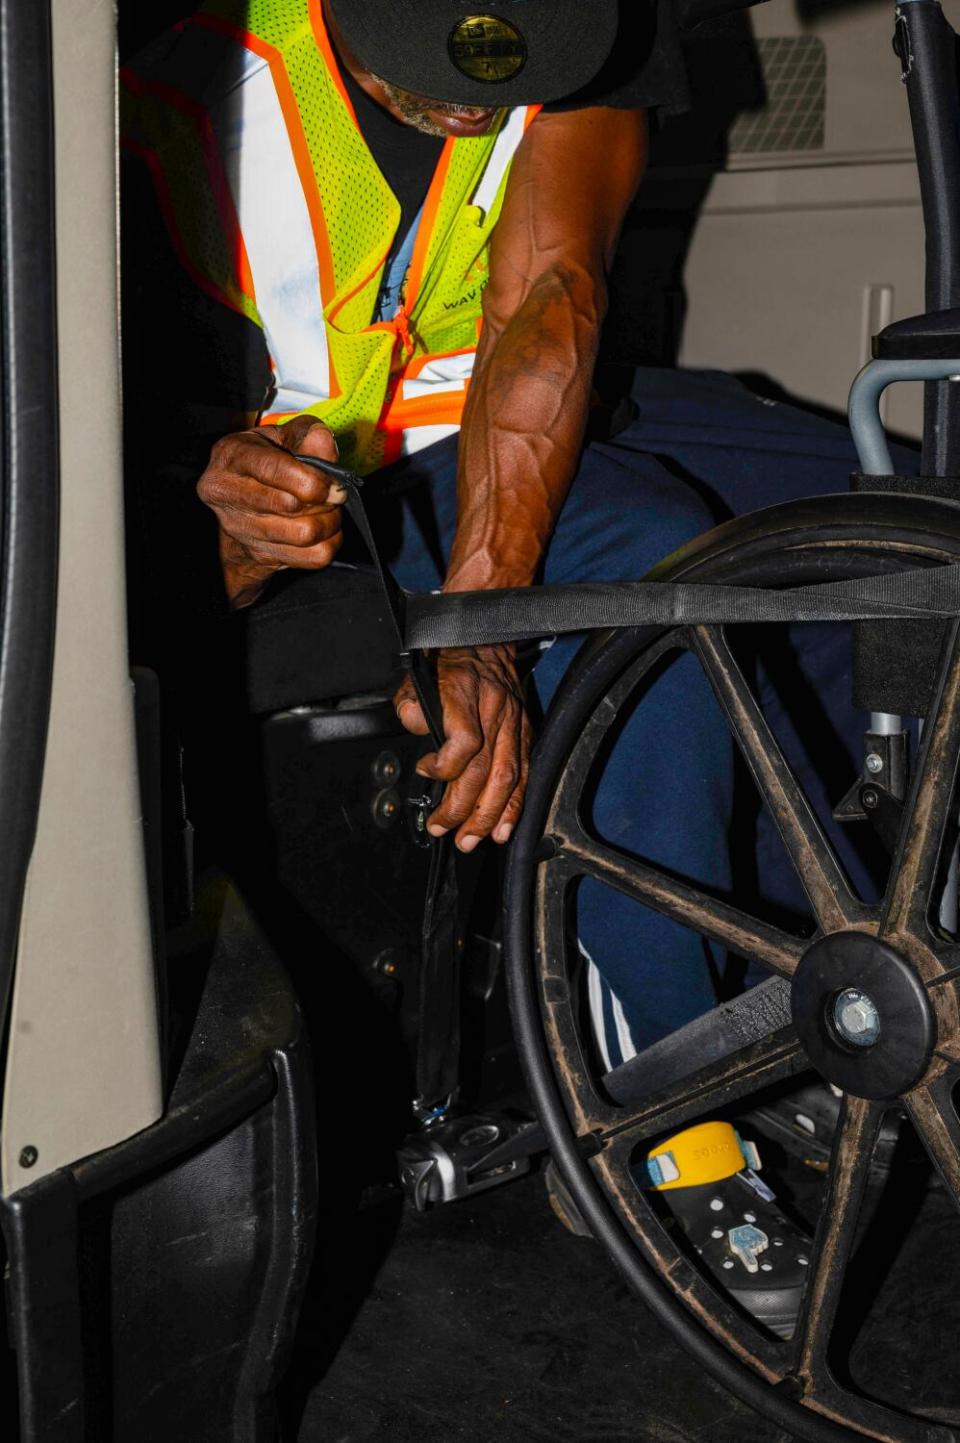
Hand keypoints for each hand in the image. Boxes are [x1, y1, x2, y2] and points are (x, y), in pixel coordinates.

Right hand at [197, 414, 345, 606]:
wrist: (244, 503)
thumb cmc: (267, 461)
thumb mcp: (282, 436)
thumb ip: (306, 434)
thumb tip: (323, 441)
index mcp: (230, 456)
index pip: (272, 469)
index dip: (310, 479)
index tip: (334, 485)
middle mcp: (226, 493)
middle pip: (289, 505)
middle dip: (324, 500)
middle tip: (333, 495)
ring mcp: (239, 528)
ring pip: (303, 535)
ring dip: (329, 522)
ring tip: (328, 511)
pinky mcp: (259, 553)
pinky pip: (312, 557)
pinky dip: (329, 544)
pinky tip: (322, 530)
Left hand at [394, 645, 531, 851]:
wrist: (485, 637)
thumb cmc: (449, 659)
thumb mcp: (418, 675)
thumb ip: (411, 705)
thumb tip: (416, 729)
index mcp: (466, 694)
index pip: (465, 742)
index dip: (444, 766)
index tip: (425, 771)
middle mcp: (495, 711)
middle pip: (485, 770)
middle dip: (464, 809)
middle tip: (445, 831)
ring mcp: (514, 723)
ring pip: (508, 777)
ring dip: (491, 815)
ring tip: (474, 839)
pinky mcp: (525, 731)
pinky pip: (525, 772)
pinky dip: (517, 803)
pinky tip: (505, 827)